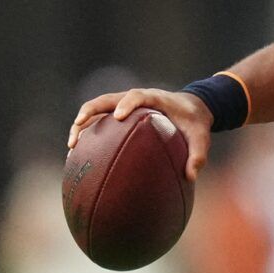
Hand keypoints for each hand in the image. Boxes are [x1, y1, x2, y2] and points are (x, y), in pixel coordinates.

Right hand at [68, 87, 213, 180]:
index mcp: (155, 98)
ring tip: (71, 146)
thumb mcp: (202, 137)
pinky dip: (88, 133)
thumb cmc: (195, 122)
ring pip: (97, 109)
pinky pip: (99, 120)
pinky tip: (79, 154)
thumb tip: (191, 177)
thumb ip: (198, 154)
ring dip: (82, 124)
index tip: (117, 116)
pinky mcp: (120, 114)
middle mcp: (135, 99)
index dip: (127, 104)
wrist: (192, 108)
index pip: (137, 95)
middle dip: (89, 112)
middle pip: (106, 99)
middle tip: (78, 129)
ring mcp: (124, 105)